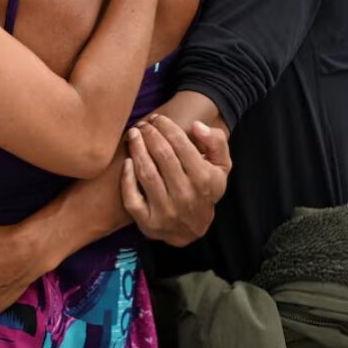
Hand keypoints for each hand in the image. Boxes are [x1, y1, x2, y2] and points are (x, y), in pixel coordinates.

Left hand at [121, 116, 230, 246]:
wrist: (193, 229)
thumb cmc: (204, 189)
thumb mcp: (221, 166)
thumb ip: (216, 142)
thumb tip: (197, 125)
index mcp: (205, 179)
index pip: (181, 144)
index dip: (166, 126)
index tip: (157, 118)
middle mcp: (186, 196)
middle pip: (162, 155)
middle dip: (150, 134)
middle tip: (143, 125)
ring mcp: (166, 212)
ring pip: (146, 173)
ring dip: (137, 149)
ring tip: (133, 135)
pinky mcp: (148, 223)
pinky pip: (132, 198)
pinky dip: (127, 178)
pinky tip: (127, 161)